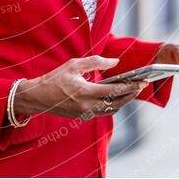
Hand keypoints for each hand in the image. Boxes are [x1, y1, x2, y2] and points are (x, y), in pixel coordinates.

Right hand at [13, 56, 147, 118]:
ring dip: (122, 102)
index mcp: (85, 92)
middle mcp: (87, 106)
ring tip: (130, 91)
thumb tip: (115, 61)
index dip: (129, 87)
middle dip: (130, 95)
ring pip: (111, 110)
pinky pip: (103, 112)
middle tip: (140, 86)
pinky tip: (115, 97)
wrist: (37, 97)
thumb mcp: (74, 65)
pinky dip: (112, 106)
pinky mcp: (83, 117)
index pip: (114, 91)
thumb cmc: (54, 78)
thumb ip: (96, 62)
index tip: (141, 82)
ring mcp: (85, 113)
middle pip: (117, 103)